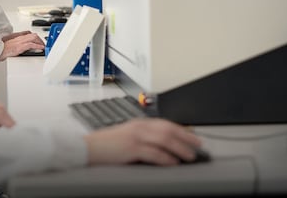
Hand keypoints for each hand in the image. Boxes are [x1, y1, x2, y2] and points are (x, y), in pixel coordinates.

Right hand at [0, 32, 44, 59]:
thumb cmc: (3, 49)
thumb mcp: (11, 44)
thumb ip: (17, 44)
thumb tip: (22, 48)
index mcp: (18, 37)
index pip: (29, 34)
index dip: (36, 37)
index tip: (39, 41)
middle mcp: (20, 38)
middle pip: (33, 35)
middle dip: (40, 39)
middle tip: (43, 44)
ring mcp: (20, 42)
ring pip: (34, 38)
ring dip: (40, 42)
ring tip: (43, 46)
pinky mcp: (20, 46)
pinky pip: (31, 45)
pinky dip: (37, 46)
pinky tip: (41, 48)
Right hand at [84, 118, 201, 165]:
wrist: (87, 148)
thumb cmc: (106, 146)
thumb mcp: (127, 137)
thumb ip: (143, 139)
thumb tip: (163, 148)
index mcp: (139, 123)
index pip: (165, 124)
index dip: (182, 130)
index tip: (194, 137)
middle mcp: (139, 126)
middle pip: (168, 129)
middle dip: (186, 138)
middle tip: (199, 146)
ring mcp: (135, 136)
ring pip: (164, 140)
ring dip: (180, 148)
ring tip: (190, 156)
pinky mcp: (131, 148)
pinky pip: (153, 152)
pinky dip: (166, 158)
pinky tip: (173, 163)